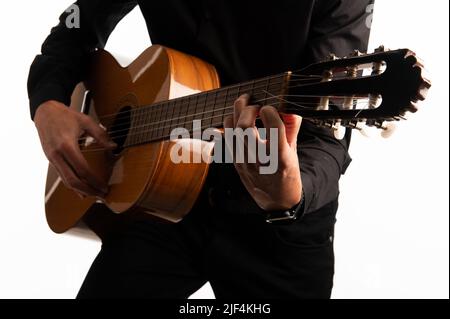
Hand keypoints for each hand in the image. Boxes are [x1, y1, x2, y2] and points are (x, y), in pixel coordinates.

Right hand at [34, 100, 116, 197]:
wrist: (45, 112)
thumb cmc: (65, 115)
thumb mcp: (85, 121)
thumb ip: (101, 134)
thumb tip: (114, 146)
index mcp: (67, 145)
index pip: (82, 169)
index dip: (94, 181)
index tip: (104, 187)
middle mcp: (57, 154)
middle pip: (73, 180)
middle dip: (89, 190)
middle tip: (102, 195)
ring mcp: (52, 158)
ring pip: (66, 181)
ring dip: (81, 190)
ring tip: (94, 194)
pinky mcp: (51, 160)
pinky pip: (62, 176)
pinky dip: (72, 185)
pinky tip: (81, 190)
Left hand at [224, 94, 302, 210]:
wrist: (276, 198)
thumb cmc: (287, 172)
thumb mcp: (294, 150)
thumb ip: (291, 127)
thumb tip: (288, 107)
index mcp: (280, 156)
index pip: (273, 126)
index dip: (270, 110)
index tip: (271, 108)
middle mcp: (260, 159)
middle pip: (245, 126)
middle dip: (249, 107)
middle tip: (255, 102)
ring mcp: (244, 161)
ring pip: (232, 129)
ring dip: (236, 112)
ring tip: (244, 105)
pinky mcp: (235, 161)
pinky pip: (227, 136)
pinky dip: (231, 123)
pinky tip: (238, 118)